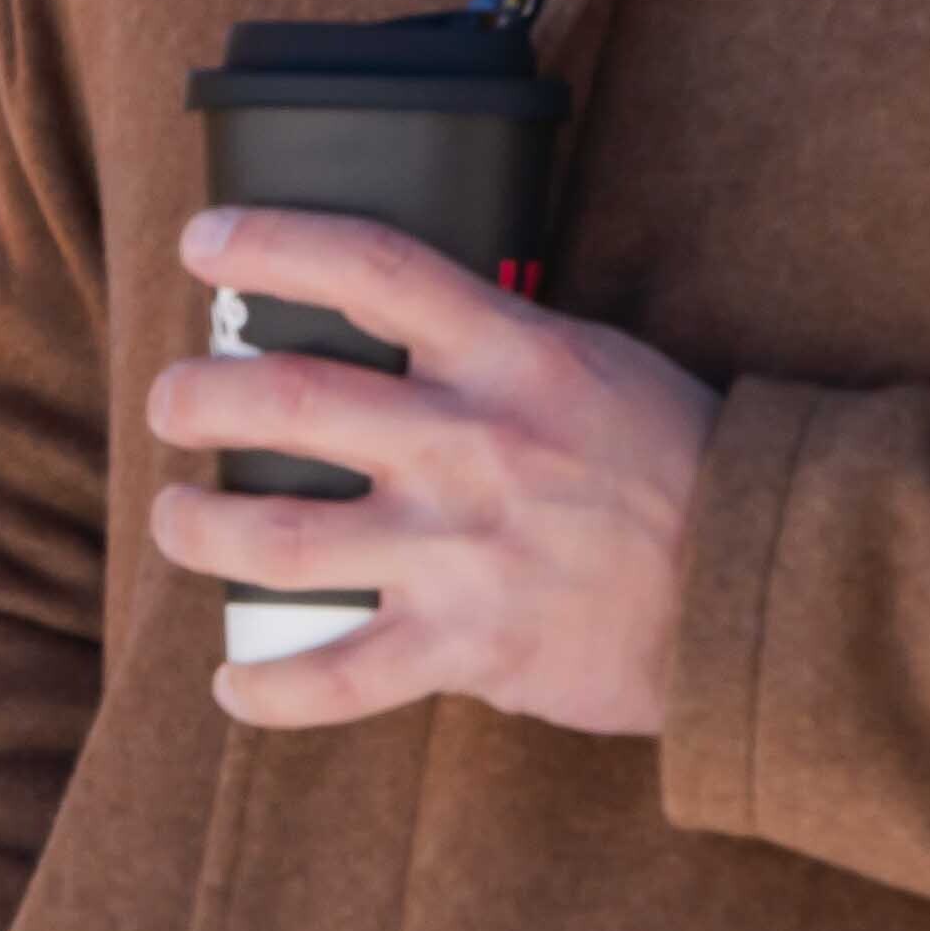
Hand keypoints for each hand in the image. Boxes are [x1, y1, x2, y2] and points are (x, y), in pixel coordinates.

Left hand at [147, 212, 713, 738]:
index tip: (201, 244)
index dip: (266, 241)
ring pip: (273, 538)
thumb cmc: (676, 465)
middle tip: (174, 404)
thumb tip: (389, 332)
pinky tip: (234, 681)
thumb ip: (493, 347)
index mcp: (508, 353)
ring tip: (175, 522)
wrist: (755, 586)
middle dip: (195, 398)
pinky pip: (335, 679)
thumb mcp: (591, 362)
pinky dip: (267, 689)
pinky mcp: (468, 647)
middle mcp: (471, 443)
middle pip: (284, 399)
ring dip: (194, 530)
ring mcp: (461, 550)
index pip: (365, 265)